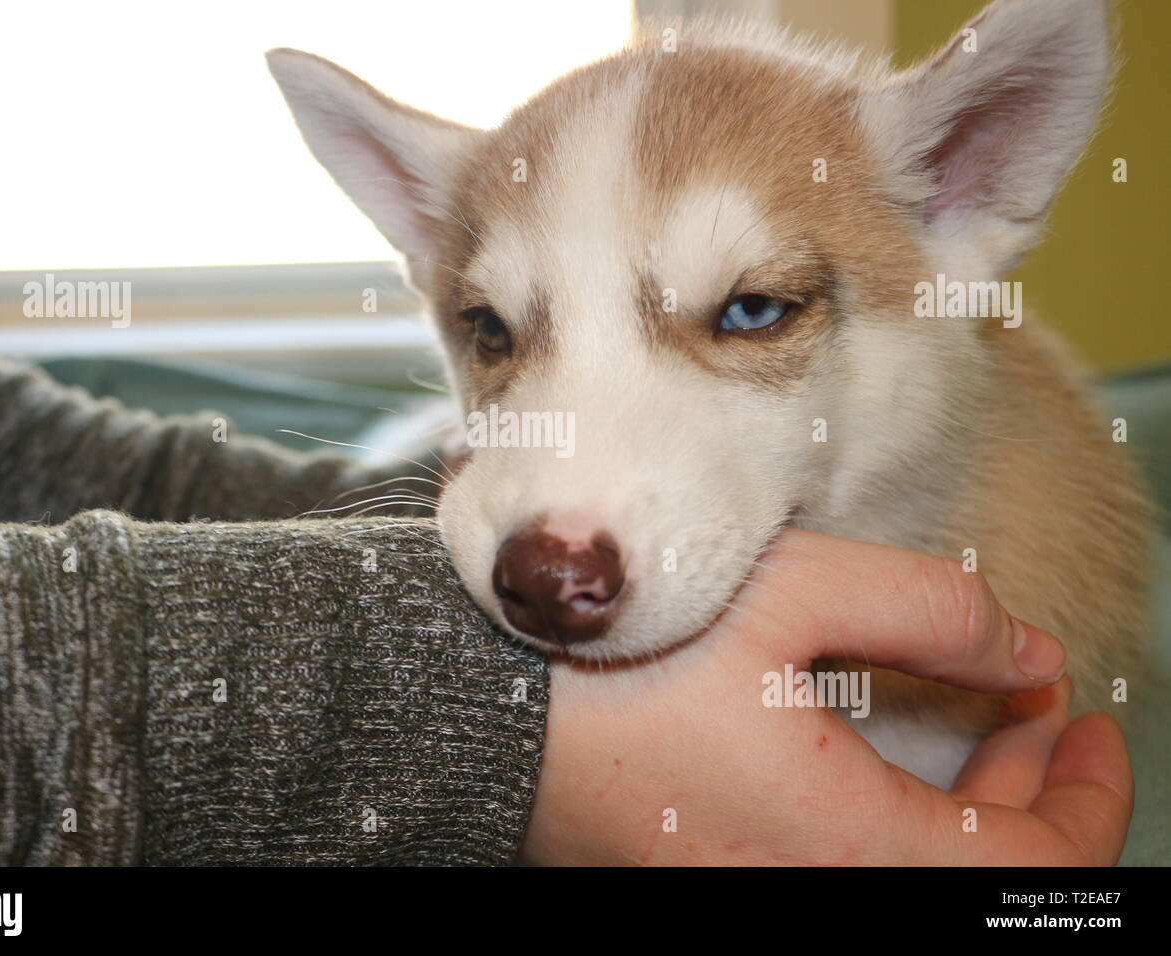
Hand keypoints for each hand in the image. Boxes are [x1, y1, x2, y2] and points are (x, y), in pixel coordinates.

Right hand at [521, 530, 1131, 864]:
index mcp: (847, 847)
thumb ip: (935, 615)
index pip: (1033, 867)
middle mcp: (811, 897)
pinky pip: (842, 864)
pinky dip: (889, 815)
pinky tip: (872, 744)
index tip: (1085, 715)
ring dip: (961, 804)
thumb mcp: (793, 597)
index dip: (1087, 793)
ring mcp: (756, 896)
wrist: (483, 708)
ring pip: (908, 872)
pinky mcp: (713, 881)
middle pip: (974, 880)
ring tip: (969, 716)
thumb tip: (1027, 654)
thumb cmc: (624, 655)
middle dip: (1032, 792)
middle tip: (1039, 708)